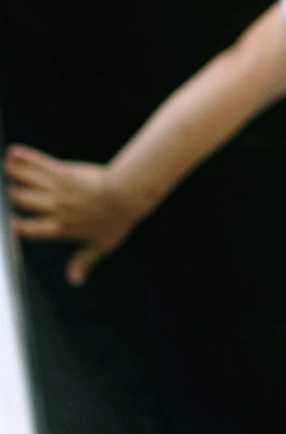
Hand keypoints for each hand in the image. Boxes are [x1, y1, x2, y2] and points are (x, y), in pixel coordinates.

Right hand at [5, 146, 137, 283]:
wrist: (125, 195)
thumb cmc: (117, 221)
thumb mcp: (102, 246)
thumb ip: (84, 261)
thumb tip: (74, 281)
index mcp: (62, 228)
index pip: (33, 230)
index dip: (20, 227)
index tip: (11, 223)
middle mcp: (56, 209)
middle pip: (25, 202)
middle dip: (14, 196)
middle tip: (10, 192)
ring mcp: (58, 189)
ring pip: (29, 181)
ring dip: (15, 173)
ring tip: (6, 167)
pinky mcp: (64, 172)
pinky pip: (40, 164)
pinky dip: (26, 157)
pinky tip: (14, 151)